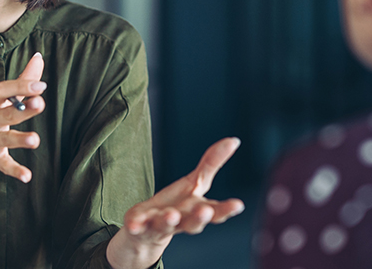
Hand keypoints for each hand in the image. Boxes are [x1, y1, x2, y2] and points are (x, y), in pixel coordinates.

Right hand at [0, 52, 45, 223]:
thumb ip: (21, 80)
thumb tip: (39, 57)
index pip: (1, 91)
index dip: (20, 87)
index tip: (41, 86)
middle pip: (5, 113)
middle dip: (23, 109)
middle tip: (41, 103)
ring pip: (4, 139)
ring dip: (20, 140)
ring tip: (35, 140)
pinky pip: (4, 165)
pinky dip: (15, 171)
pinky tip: (27, 176)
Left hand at [106, 137, 244, 268]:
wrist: (147, 231)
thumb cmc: (178, 204)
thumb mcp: (195, 183)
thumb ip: (212, 163)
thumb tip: (234, 140)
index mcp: (196, 210)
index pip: (215, 212)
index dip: (226, 209)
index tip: (238, 205)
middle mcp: (181, 221)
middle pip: (193, 223)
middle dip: (199, 218)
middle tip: (205, 212)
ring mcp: (160, 225)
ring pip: (166, 225)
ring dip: (169, 220)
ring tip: (171, 215)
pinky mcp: (139, 226)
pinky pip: (137, 227)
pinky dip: (136, 226)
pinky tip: (133, 225)